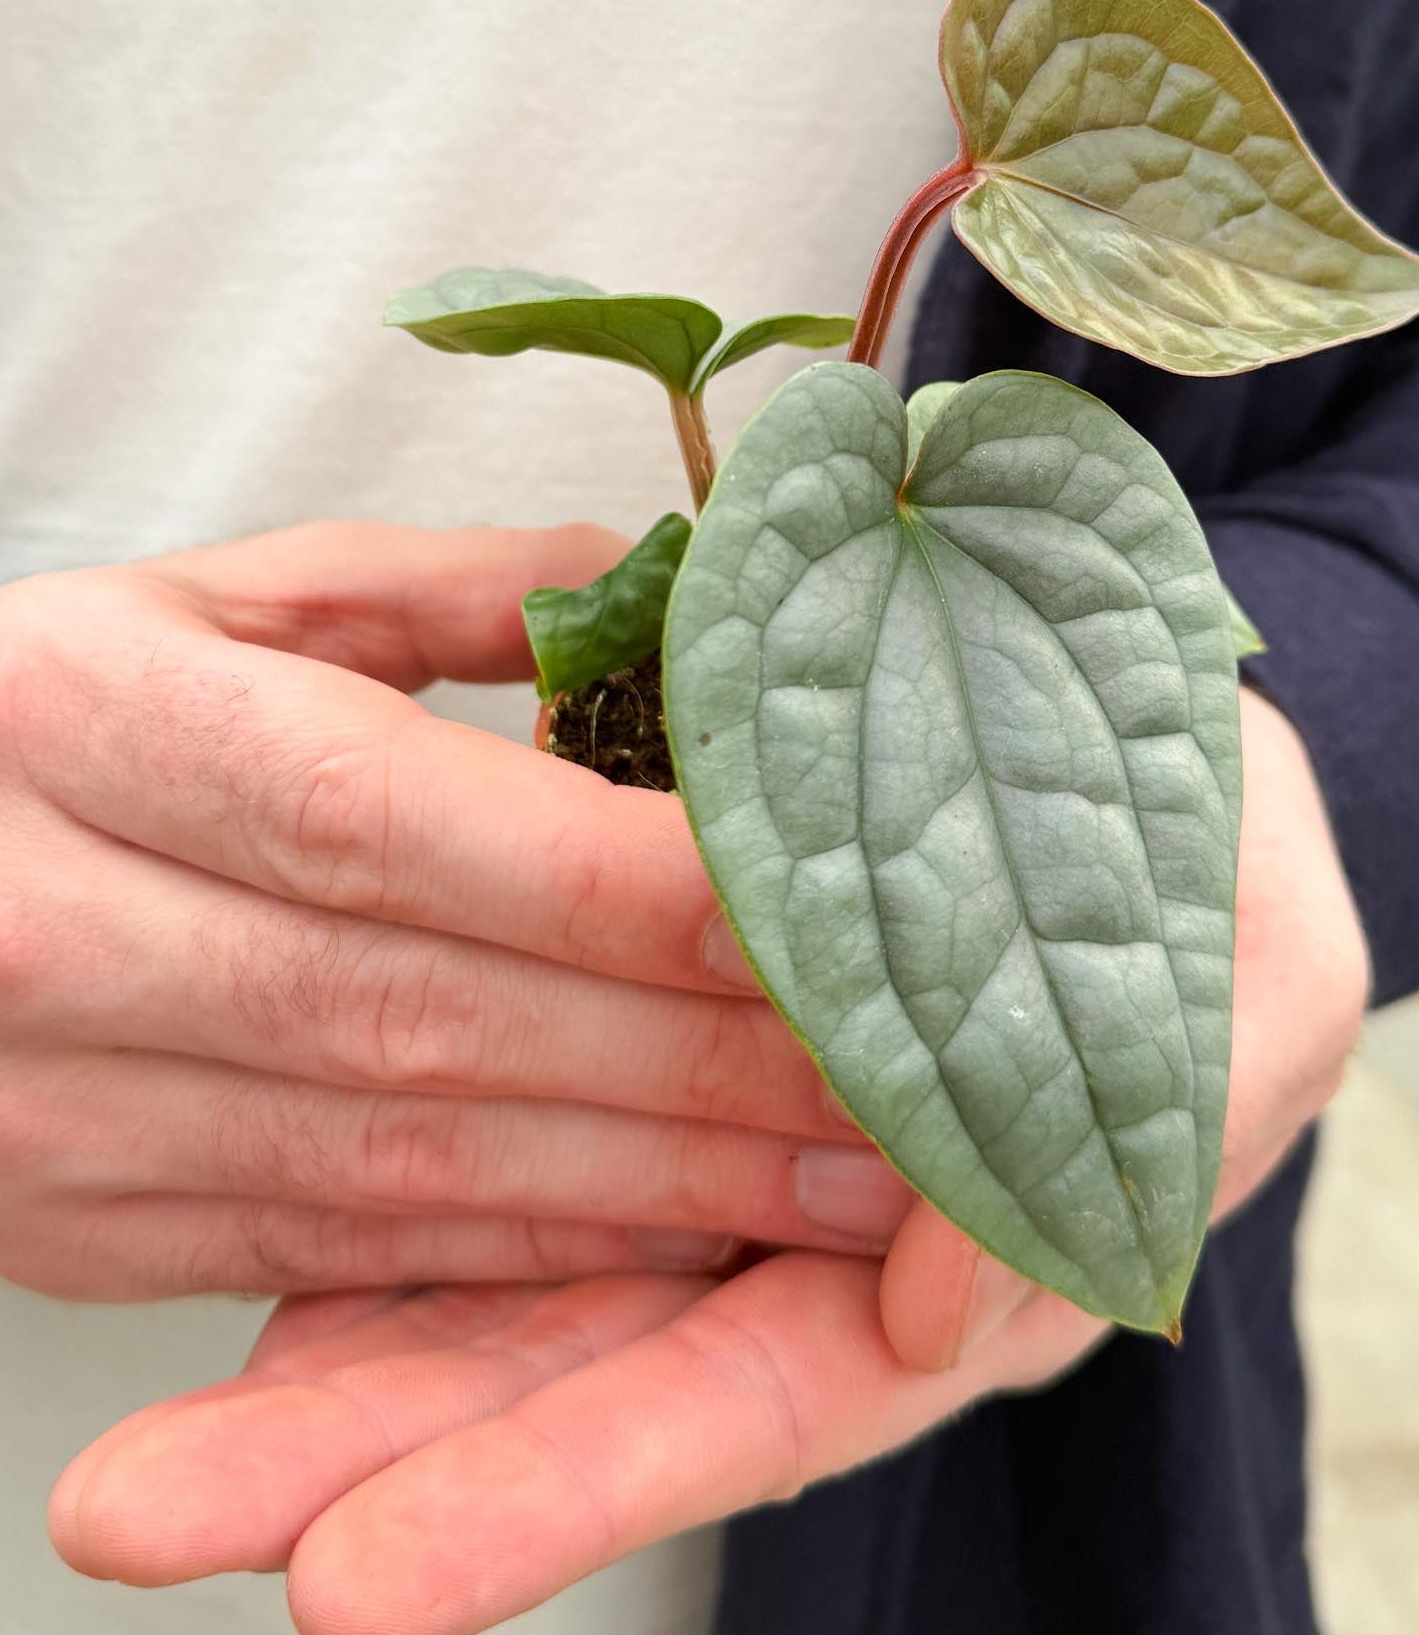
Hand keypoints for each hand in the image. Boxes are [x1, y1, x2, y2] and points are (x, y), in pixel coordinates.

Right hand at [0, 524, 909, 1301]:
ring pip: (401, 1161)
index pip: (403, 817)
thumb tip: (653, 576)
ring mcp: (56, 1101)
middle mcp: (58, 927)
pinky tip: (682, 1243)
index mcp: (93, 724)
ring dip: (653, 1185)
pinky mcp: (77, 1218)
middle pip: (429, 1011)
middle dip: (696, 1062)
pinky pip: (335, 1251)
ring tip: (855, 1189)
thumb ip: (429, 585)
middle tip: (915, 1077)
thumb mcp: (201, 594)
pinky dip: (528, 1257)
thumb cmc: (33, 711)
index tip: (835, 910)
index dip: (630, 881)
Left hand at [49, 690, 1366, 1633]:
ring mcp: (739, 1160)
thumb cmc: (1225, 880)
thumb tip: (940, 1314)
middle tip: (163, 1520)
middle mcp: (824, 1246)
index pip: (748, 1389)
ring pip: (536, 1285)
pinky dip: (405, 1230)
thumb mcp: (1260, 983)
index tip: (367, 1575)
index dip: (565, 1479)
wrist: (1163, 771)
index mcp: (969, 1257)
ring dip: (347, 1371)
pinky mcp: (680, 1057)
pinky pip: (537, 1159)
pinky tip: (260, 1280)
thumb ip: (1160, 1121)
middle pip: (593, 1378)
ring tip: (151, 1461)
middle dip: (389, 1465)